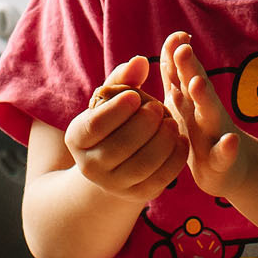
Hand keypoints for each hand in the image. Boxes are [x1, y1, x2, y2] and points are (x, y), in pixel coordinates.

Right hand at [63, 54, 184, 202]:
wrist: (113, 164)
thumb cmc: (113, 122)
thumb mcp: (111, 101)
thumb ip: (123, 79)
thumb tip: (140, 62)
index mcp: (77, 139)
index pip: (95, 126)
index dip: (116, 110)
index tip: (136, 95)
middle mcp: (90, 167)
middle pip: (121, 146)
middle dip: (144, 124)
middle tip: (159, 108)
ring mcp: (114, 185)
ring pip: (143, 164)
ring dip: (162, 140)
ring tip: (172, 123)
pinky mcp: (139, 195)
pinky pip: (161, 178)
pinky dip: (175, 158)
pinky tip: (181, 139)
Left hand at [161, 33, 257, 200]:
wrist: (228, 169)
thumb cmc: (199, 129)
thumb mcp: (184, 99)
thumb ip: (176, 70)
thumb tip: (174, 37)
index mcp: (190, 98)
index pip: (182, 73)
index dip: (177, 56)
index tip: (176, 37)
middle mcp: (204, 110)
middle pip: (196, 86)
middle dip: (189, 67)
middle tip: (182, 50)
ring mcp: (214, 133)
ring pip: (209, 114)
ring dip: (204, 98)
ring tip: (197, 83)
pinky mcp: (221, 160)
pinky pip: (223, 154)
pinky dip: (227, 148)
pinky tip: (231, 141)